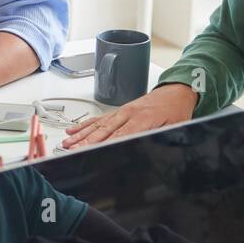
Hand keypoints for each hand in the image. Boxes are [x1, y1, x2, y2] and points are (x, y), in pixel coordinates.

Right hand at [62, 83, 196, 148]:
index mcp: (143, 119)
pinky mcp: (118, 111)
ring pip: (97, 124)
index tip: (92, 150)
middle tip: (72, 150)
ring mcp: (121, 111)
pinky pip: (98, 118)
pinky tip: (73, 130)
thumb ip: (161, 138)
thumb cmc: (176, 110)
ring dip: (81, 134)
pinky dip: (84, 125)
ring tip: (67, 143)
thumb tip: (152, 150)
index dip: (105, 144)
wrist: (176, 92)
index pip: (120, 135)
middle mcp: (129, 114)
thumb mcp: (175, 127)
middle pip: (104, 130)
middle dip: (86, 141)